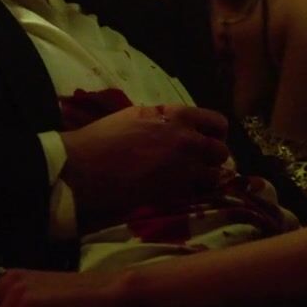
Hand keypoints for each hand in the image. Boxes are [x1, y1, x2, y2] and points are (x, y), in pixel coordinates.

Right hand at [59, 104, 228, 224]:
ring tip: (193, 179)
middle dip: (214, 157)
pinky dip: (193, 192)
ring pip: (214, 175)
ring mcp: (183, 168)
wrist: (84, 167)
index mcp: (177, 116)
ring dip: (207, 177)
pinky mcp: (173, 192)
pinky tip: (179, 190)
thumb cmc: (104, 137)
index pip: (217, 122)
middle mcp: (187, 140)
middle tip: (201, 162)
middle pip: (221, 151)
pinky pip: (197, 192)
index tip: (208, 139)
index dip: (216, 133)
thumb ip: (165, 118)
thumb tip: (178, 125)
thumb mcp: (138, 114)